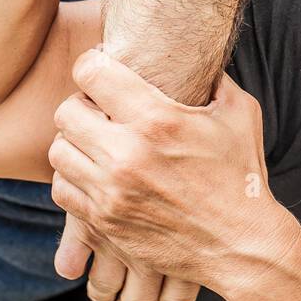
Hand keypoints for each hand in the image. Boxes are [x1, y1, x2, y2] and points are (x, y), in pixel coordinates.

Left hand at [49, 49, 296, 300]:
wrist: (242, 246)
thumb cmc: (242, 176)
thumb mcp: (239, 113)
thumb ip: (214, 79)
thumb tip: (199, 54)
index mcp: (158, 119)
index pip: (92, 72)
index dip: (94, 64)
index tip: (104, 70)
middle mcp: (128, 153)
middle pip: (67, 111)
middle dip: (81, 105)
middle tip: (98, 110)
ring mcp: (112, 191)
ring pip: (58, 151)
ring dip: (73, 143)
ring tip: (95, 143)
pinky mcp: (105, 222)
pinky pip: (62, 190)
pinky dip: (73, 178)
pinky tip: (95, 174)